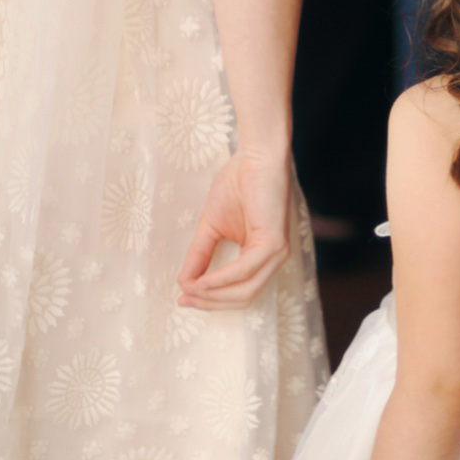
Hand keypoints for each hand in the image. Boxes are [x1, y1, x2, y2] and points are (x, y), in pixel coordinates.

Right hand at [177, 150, 290, 308]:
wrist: (255, 156)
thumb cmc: (238, 184)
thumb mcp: (211, 227)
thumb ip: (200, 255)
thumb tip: (183, 283)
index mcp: (261, 257)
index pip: (238, 292)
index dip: (210, 300)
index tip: (183, 298)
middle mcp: (273, 260)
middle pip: (242, 297)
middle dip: (210, 302)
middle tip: (183, 300)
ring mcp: (276, 253)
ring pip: (245, 290)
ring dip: (214, 295)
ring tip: (189, 290)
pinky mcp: (274, 243)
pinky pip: (245, 270)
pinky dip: (221, 279)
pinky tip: (201, 281)